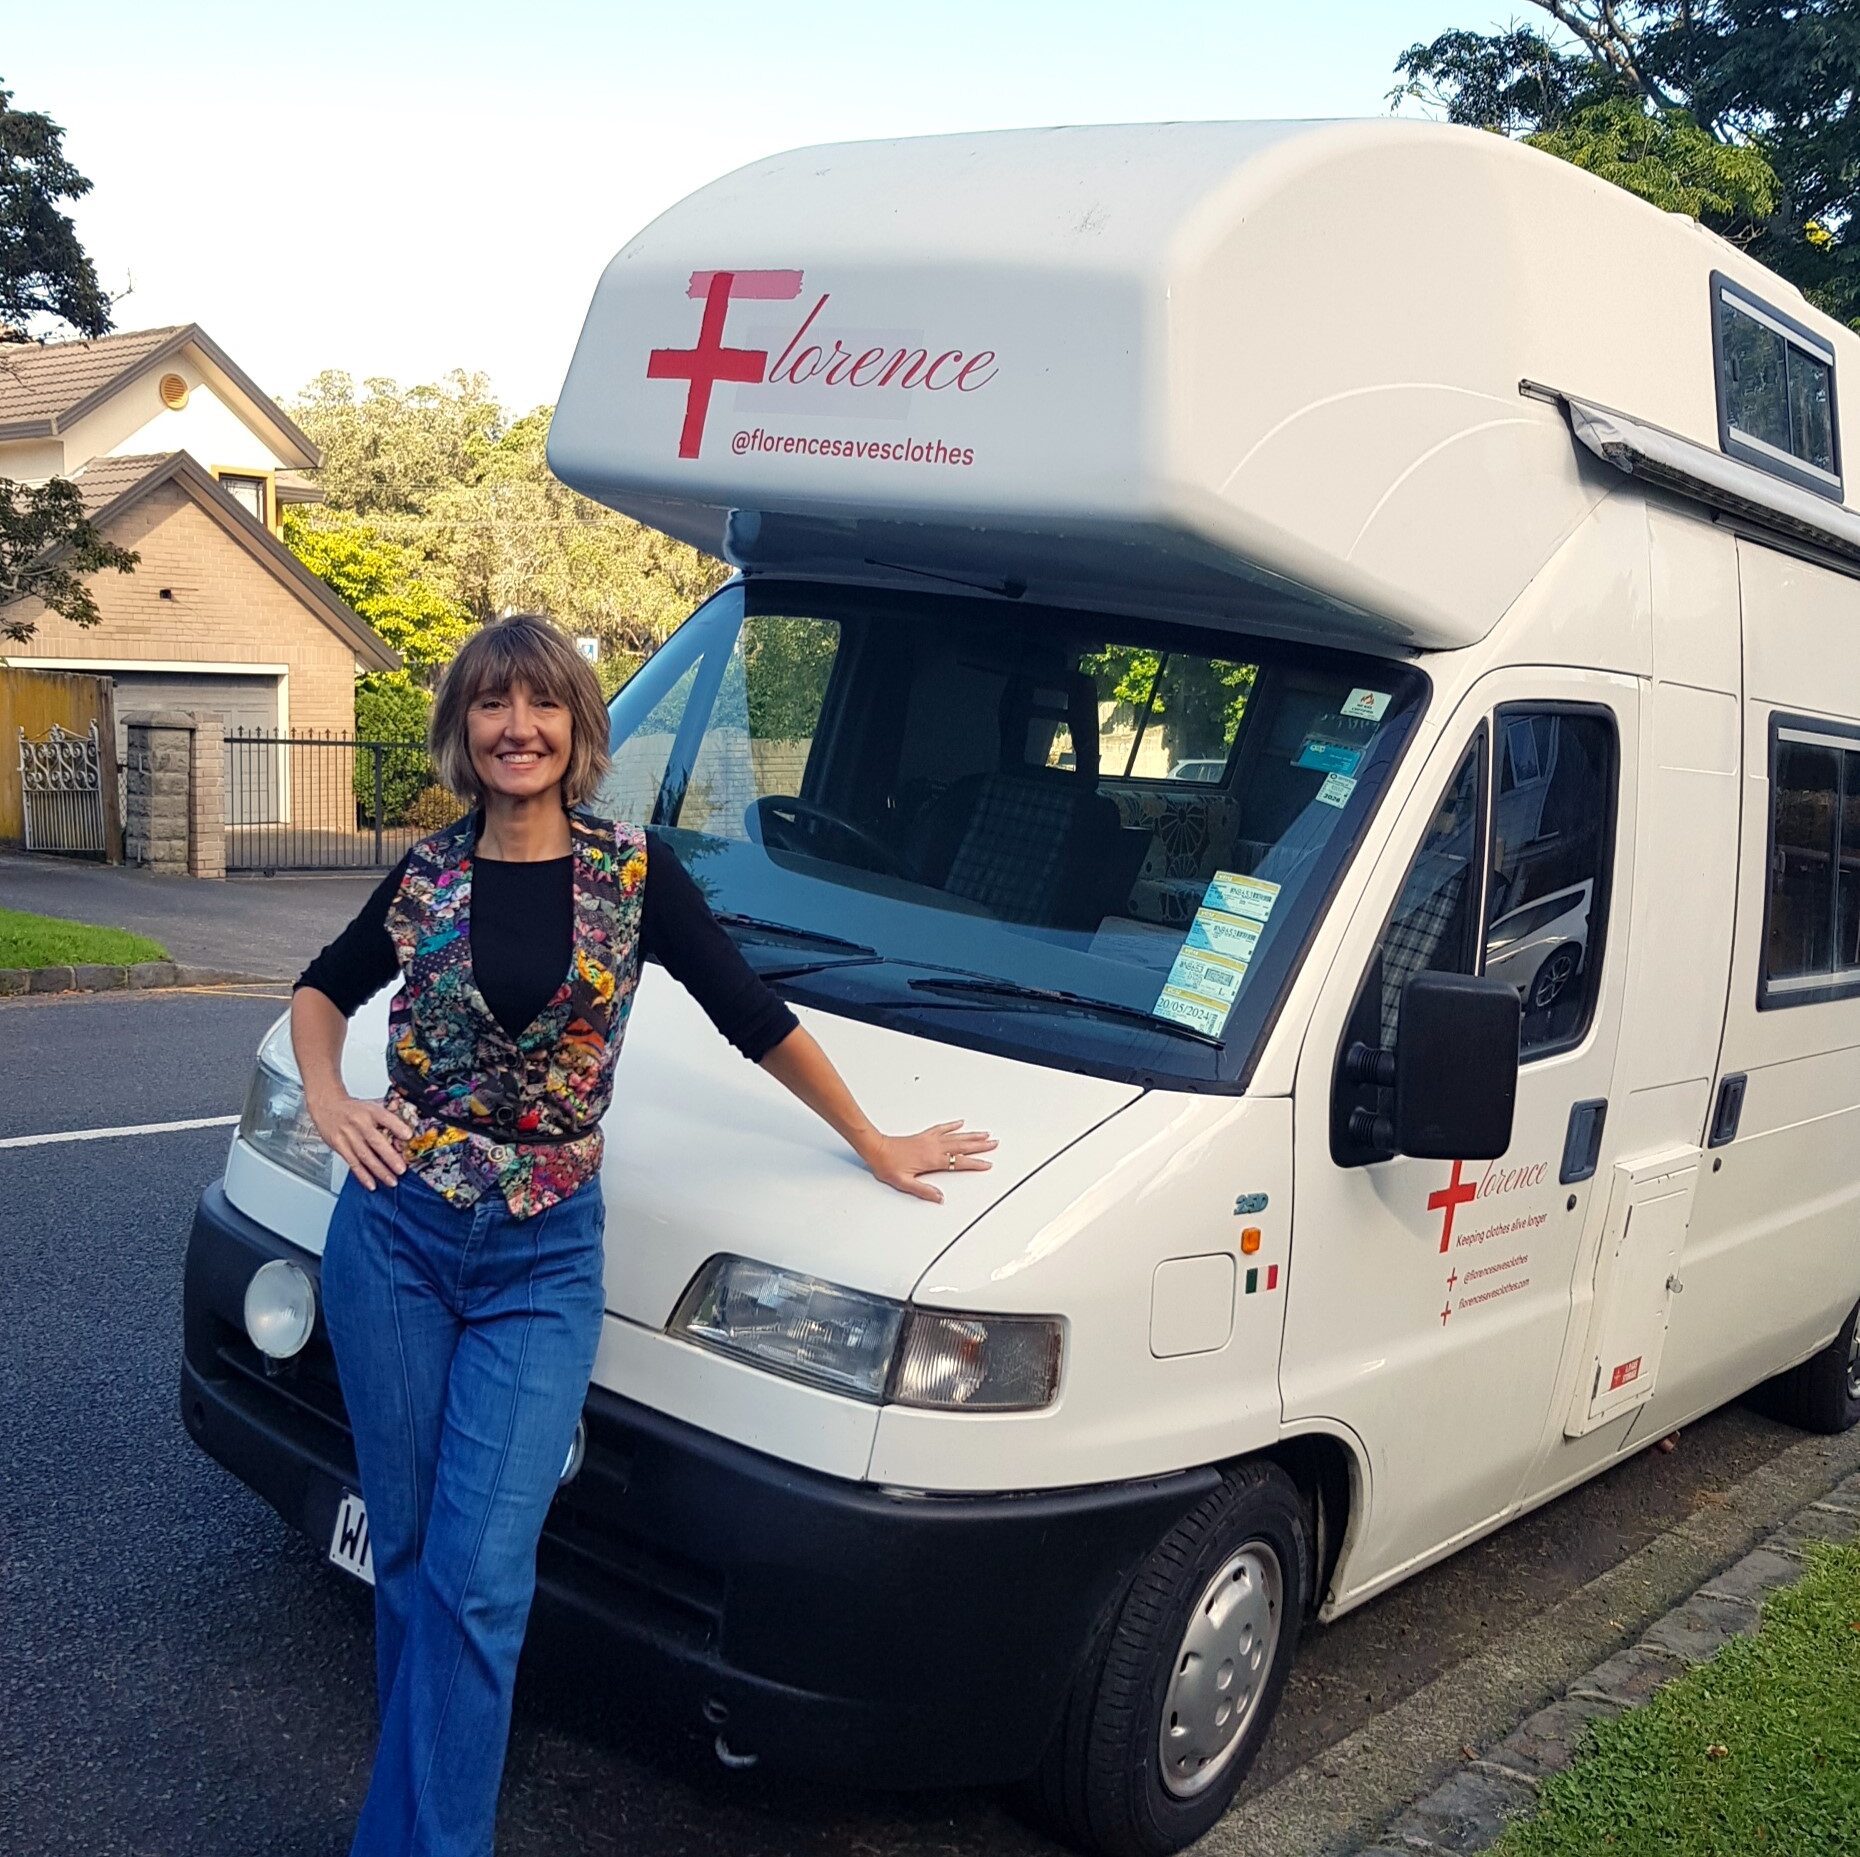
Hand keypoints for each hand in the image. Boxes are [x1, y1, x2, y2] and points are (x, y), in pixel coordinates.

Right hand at [307, 1089, 408, 1190]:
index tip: (408, 1136)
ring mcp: (348, 1135)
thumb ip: (389, 1114)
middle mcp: (359, 1123)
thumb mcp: (372, 1105)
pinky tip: (371, 1183)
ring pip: (365, 1156)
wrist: (327, 1106)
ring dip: (379, 1170)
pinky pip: (352, 1163)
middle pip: (375, 1141)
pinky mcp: (339, 1146)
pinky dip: (362, 1175)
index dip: (397, 1126)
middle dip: (390, 1157)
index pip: (385, 1117)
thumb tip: (411, 1123)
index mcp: (370, 1111)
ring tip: (391, 1180)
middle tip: (401, 1169)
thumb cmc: (354, 1108)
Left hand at [861, 1119, 996, 1203]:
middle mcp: (933, 1147)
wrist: (876, 1149)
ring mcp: (929, 1139)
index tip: (987, 1164)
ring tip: (985, 1134)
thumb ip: (923, 1190)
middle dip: (980, 1145)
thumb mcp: (904, 1183)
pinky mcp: (924, 1135)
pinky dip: (952, 1125)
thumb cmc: (887, 1165)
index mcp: (931, 1160)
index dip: (974, 1164)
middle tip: (994, 1143)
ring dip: (971, 1135)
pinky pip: (942, 1128)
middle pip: (962, 1146)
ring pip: (956, 1136)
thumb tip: (939, 1198)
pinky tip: (960, 1123)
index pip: (959, 1162)